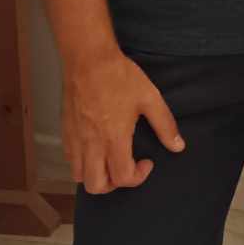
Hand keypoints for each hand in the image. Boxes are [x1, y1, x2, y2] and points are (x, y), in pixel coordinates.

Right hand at [61, 50, 182, 194]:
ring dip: (96, 176)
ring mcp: (75, 138)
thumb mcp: (150, 98)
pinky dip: (82, 163)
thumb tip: (178, 146)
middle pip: (96, 185)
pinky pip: (70, 159)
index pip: (122, 177)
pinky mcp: (66, 131)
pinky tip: (95, 149)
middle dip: (115, 185)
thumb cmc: (119, 76)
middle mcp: (91, 143)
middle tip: (126, 168)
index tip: (147, 162)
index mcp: (113, 138)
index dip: (138, 177)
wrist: (88, 58)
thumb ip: (165, 125)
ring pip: (79, 176)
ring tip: (110, 161)